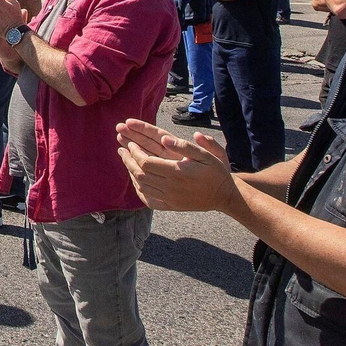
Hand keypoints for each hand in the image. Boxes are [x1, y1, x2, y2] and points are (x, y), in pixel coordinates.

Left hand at [115, 119, 236, 212]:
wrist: (224, 196)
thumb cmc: (215, 172)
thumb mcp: (205, 155)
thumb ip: (184, 146)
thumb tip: (165, 138)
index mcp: (177, 172)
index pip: (146, 162)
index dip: (135, 152)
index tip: (130, 142)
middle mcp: (170, 187)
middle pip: (140, 174)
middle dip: (128, 160)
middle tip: (121, 148)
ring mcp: (169, 199)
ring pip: (141, 186)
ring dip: (130, 172)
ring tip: (125, 160)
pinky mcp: (170, 207)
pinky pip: (148, 200)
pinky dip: (138, 190)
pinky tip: (135, 180)